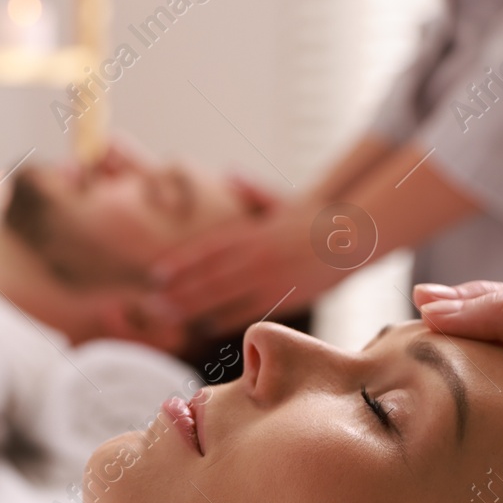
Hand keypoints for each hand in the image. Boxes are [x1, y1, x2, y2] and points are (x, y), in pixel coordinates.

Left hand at [152, 201, 347, 336]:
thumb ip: (253, 191)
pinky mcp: (283, 298)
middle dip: (180, 292)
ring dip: (194, 310)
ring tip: (169, 317)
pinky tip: (204, 327)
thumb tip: (231, 175)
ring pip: (224, 298)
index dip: (181, 263)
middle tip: (153, 304)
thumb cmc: (311, 220)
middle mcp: (258, 256)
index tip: (157, 275)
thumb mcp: (281, 201)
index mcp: (254, 232)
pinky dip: (223, 321)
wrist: (350, 236)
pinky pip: (246, 314)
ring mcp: (270, 279)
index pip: (209, 249)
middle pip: (210, 277)